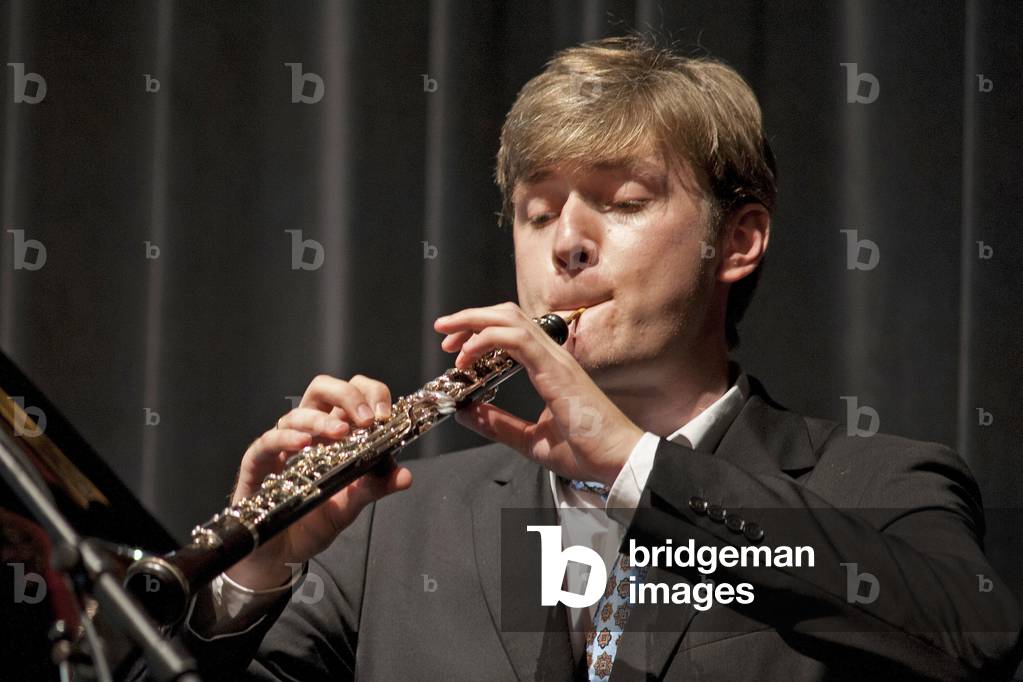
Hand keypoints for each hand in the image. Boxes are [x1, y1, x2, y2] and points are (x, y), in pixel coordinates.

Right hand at [225, 374, 411, 589]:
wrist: (281, 554)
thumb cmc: (314, 522)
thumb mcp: (352, 504)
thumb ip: (376, 486)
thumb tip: (405, 476)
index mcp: (333, 433)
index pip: (351, 394)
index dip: (369, 394)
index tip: (384, 414)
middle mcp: (308, 432)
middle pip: (322, 389)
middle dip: (347, 394)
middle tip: (366, 418)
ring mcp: (281, 445)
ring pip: (296, 413)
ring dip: (321, 420)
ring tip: (341, 433)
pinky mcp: (257, 463)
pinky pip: (267, 441)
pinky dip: (286, 438)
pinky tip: (303, 444)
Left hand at [434, 302, 642, 486]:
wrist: (617, 461)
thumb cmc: (587, 451)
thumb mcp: (530, 439)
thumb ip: (499, 424)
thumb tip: (467, 412)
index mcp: (550, 368)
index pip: (512, 331)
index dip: (481, 330)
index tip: (457, 347)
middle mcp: (553, 357)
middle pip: (507, 315)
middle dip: (471, 318)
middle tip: (444, 332)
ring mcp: (556, 360)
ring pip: (509, 319)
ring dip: (474, 322)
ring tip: (449, 338)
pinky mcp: (556, 369)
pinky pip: (516, 340)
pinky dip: (486, 340)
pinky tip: (467, 357)